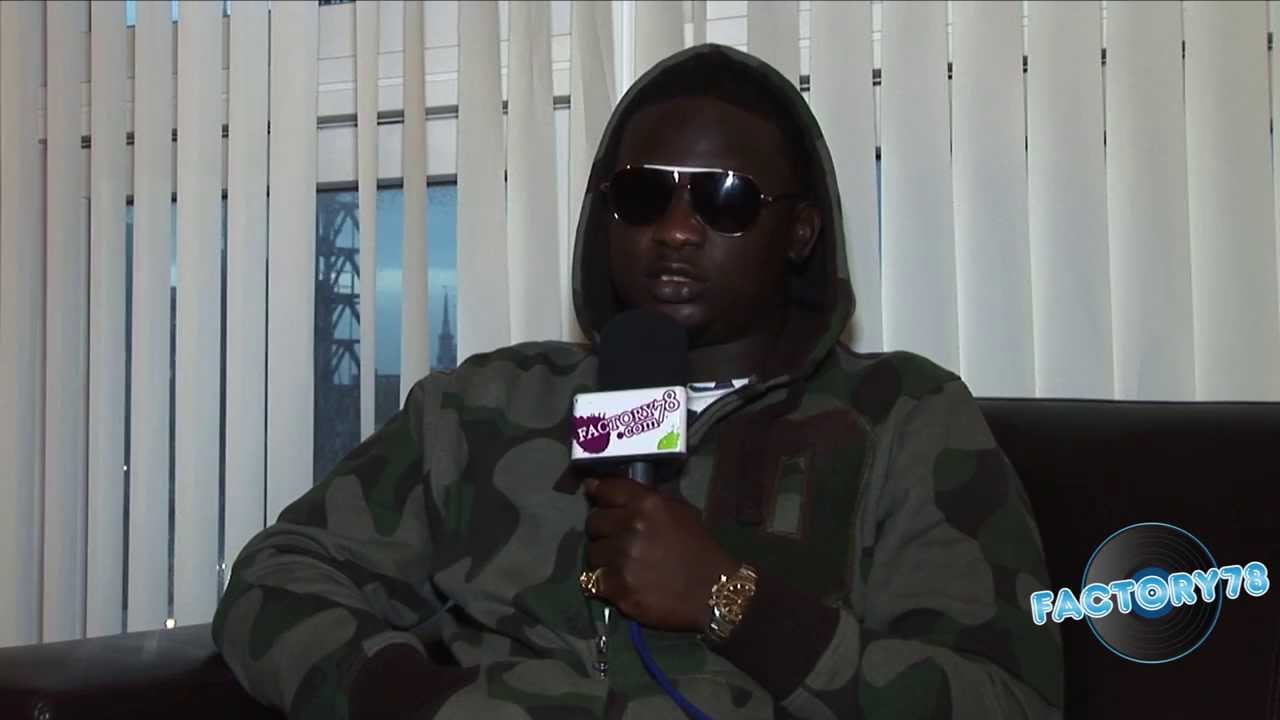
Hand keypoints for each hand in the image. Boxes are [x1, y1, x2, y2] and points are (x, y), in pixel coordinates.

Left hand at [583, 477, 739, 632]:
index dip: (599, 493)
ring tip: (620, 564)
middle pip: (593, 522)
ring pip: (592, 553)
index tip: (594, 495)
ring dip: (603, 558)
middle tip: (616, 538)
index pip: (607, 490)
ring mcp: (622, 559)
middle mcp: (631, 527)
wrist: (715, 591)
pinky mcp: (618, 587)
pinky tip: (618, 583)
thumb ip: (647, 500)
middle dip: (602, 529)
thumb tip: (613, 491)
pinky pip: (593, 581)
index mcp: (647, 504)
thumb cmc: (699, 549)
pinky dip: (603, 583)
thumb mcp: (680, 512)